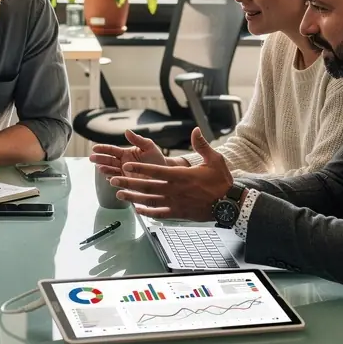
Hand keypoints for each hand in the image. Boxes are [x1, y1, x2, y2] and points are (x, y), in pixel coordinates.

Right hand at [90, 129, 167, 179]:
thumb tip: (127, 131)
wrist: (165, 173)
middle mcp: (123, 163)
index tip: (94, 148)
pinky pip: (118, 181)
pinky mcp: (128, 182)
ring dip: (105, 169)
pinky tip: (109, 179)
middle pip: (108, 160)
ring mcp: (124, 173)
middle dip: (99, 159)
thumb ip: (138, 139)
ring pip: (111, 171)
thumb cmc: (157, 158)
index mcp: (125, 153)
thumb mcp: (148, 146)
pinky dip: (113, 180)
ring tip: (100, 168)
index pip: (112, 150)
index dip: (103, 149)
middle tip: (91, 158)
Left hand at [110, 129, 233, 219]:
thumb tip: (195, 129)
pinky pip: (159, 214)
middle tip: (113, 180)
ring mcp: (175, 203)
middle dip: (128, 183)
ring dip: (132, 198)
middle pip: (147, 186)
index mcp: (180, 176)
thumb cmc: (221, 181)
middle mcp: (174, 190)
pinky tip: (138, 210)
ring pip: (149, 201)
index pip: (155, 171)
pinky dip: (147, 212)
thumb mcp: (214, 159)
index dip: (140, 168)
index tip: (126, 165)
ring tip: (119, 195)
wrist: (229, 204)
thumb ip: (201, 145)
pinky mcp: (178, 213)